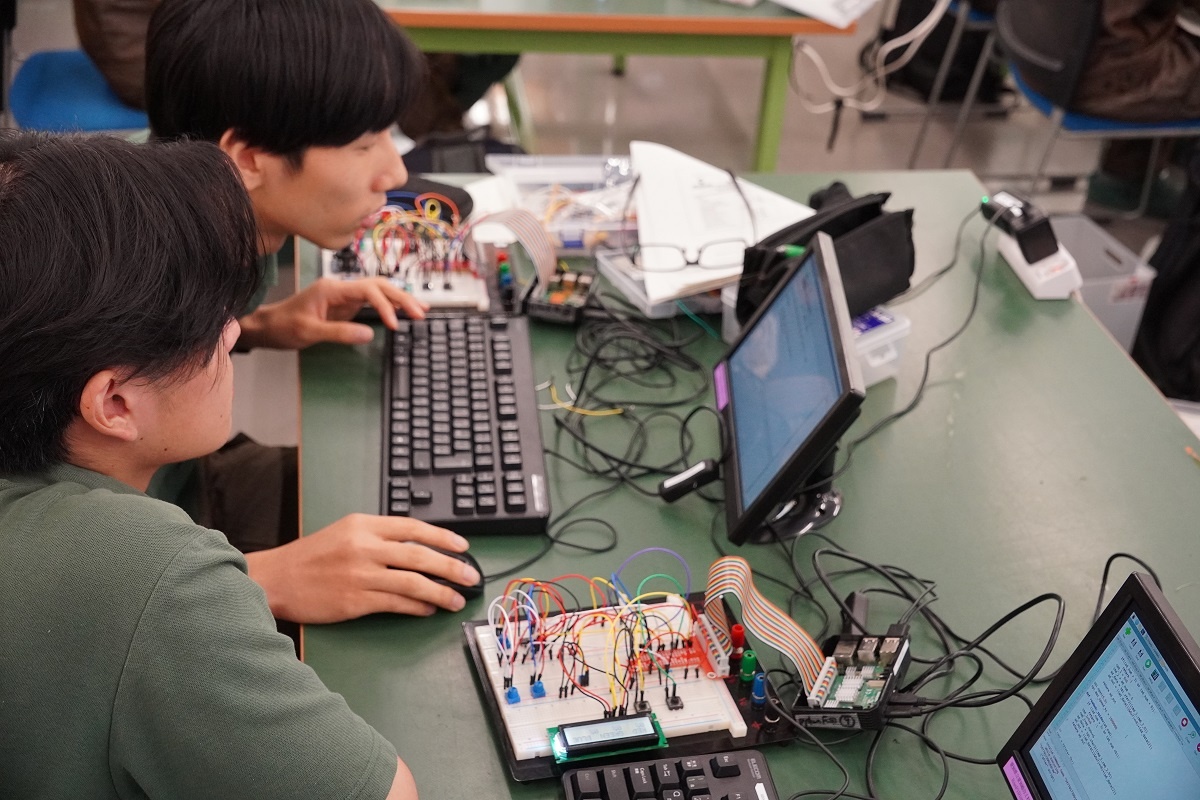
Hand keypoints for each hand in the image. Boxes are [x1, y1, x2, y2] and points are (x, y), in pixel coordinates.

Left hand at [237, 277, 427, 349]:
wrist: (268, 326)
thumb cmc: (283, 327)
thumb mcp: (309, 332)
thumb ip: (339, 332)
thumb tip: (369, 333)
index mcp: (332, 289)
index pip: (367, 290)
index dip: (385, 305)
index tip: (394, 324)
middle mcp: (341, 288)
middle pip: (379, 286)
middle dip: (401, 297)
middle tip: (420, 313)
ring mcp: (344, 296)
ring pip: (378, 291)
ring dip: (400, 299)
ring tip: (421, 310)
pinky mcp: (346, 306)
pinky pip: (372, 302)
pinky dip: (389, 306)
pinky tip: (403, 312)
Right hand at [244, 514, 481, 622]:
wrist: (276, 579)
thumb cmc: (311, 557)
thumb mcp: (345, 533)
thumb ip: (378, 536)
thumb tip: (418, 548)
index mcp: (364, 525)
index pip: (413, 527)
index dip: (443, 537)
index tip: (463, 546)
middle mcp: (365, 547)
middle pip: (420, 555)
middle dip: (451, 567)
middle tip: (471, 576)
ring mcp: (361, 575)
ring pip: (413, 582)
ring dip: (441, 592)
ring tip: (457, 599)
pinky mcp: (355, 601)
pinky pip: (396, 603)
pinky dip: (417, 607)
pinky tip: (429, 610)